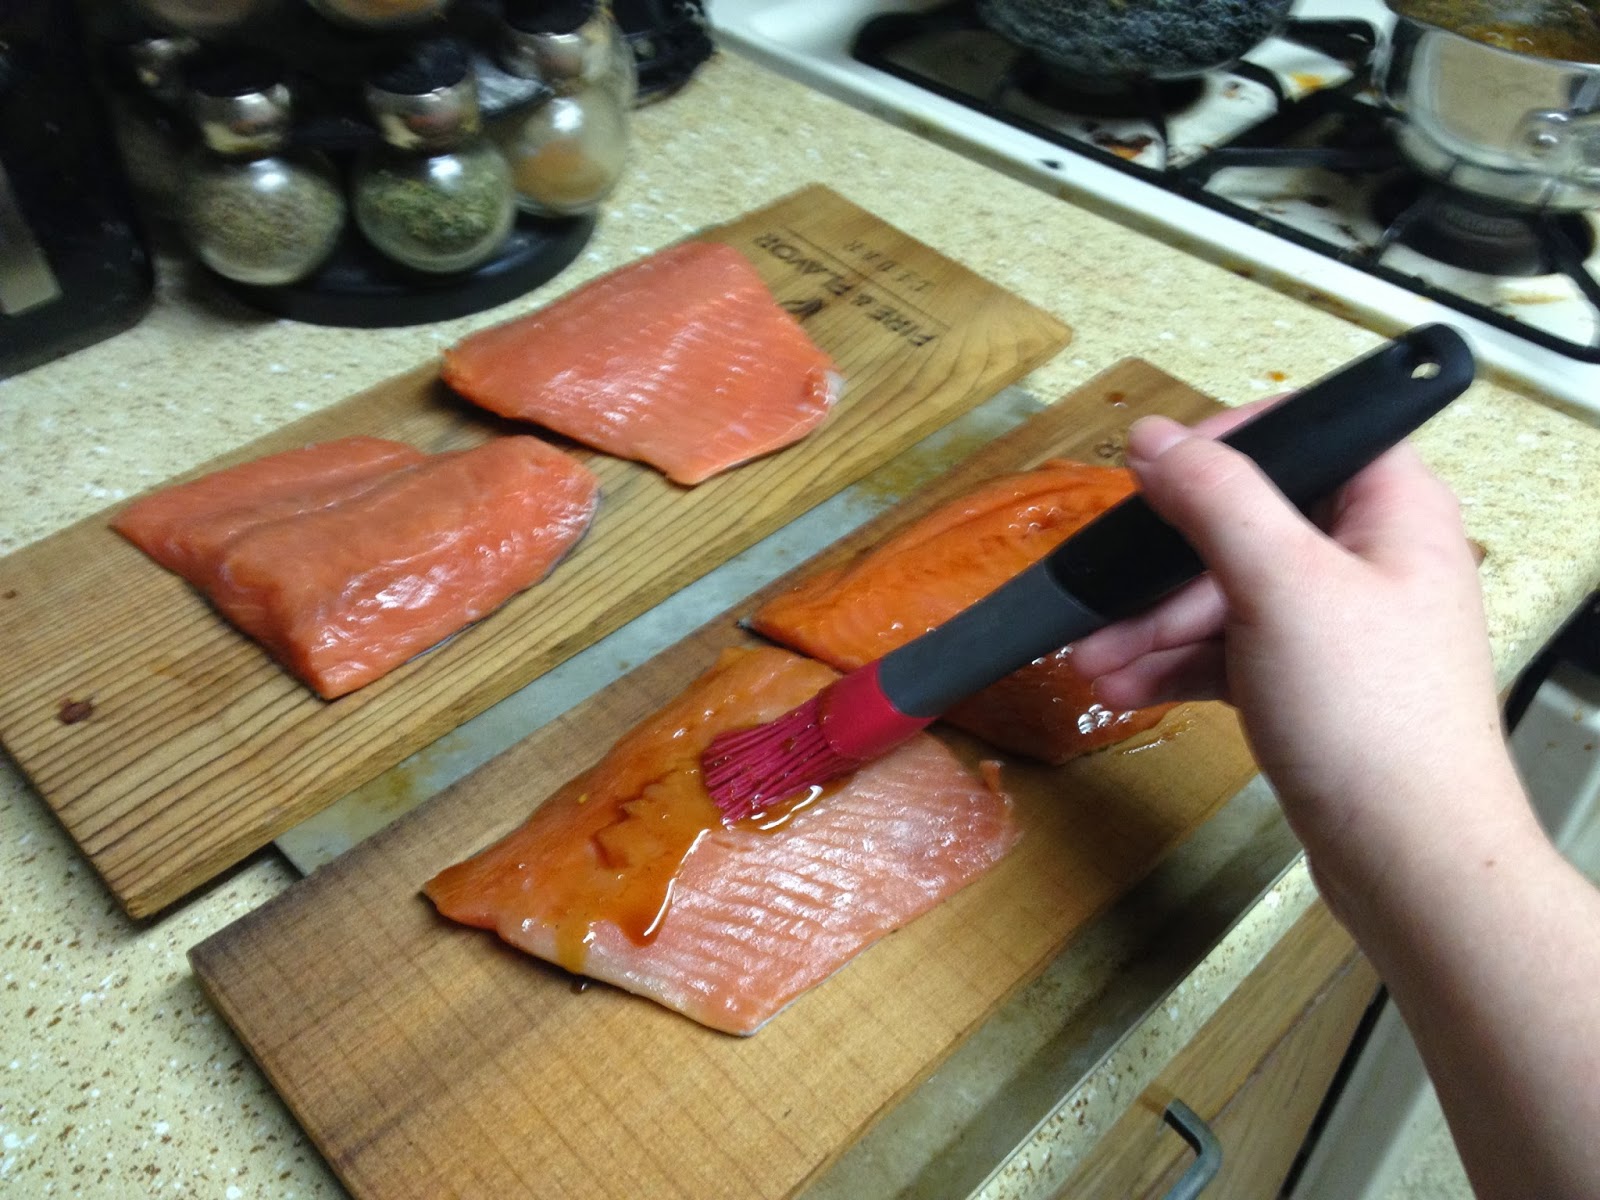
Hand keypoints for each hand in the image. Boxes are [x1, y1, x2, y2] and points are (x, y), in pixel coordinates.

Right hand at [1071, 405, 1534, 908]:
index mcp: (1390, 509)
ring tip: (1094, 661)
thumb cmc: (1376, 723)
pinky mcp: (1309, 682)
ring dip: (1151, 627)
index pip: (1303, 436)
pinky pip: (1226, 652)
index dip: (1225, 449)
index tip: (1156, 480)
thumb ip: (1215, 498)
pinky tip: (1125, 688)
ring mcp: (1337, 625)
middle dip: (1161, 571)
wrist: (1405, 857)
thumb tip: (1155, 438)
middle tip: (1104, 600)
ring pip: (1224, 596)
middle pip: (1243, 526)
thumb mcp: (1281, 585)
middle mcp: (1369, 558)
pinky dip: (1175, 667)